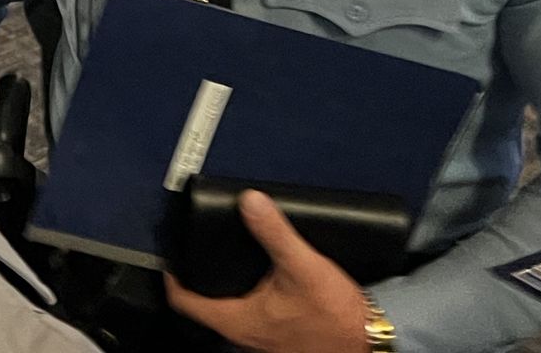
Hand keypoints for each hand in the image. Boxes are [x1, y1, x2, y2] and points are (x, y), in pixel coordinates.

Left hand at [164, 190, 370, 352]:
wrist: (369, 341)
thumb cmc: (335, 316)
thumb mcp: (302, 266)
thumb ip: (274, 233)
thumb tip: (250, 202)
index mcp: (238, 321)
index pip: (186, 303)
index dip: (173, 278)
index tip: (171, 258)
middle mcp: (244, 337)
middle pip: (205, 309)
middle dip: (201, 281)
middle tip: (199, 252)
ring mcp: (261, 343)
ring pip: (229, 315)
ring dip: (226, 291)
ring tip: (228, 262)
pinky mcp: (280, 341)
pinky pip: (252, 319)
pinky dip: (248, 300)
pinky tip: (262, 283)